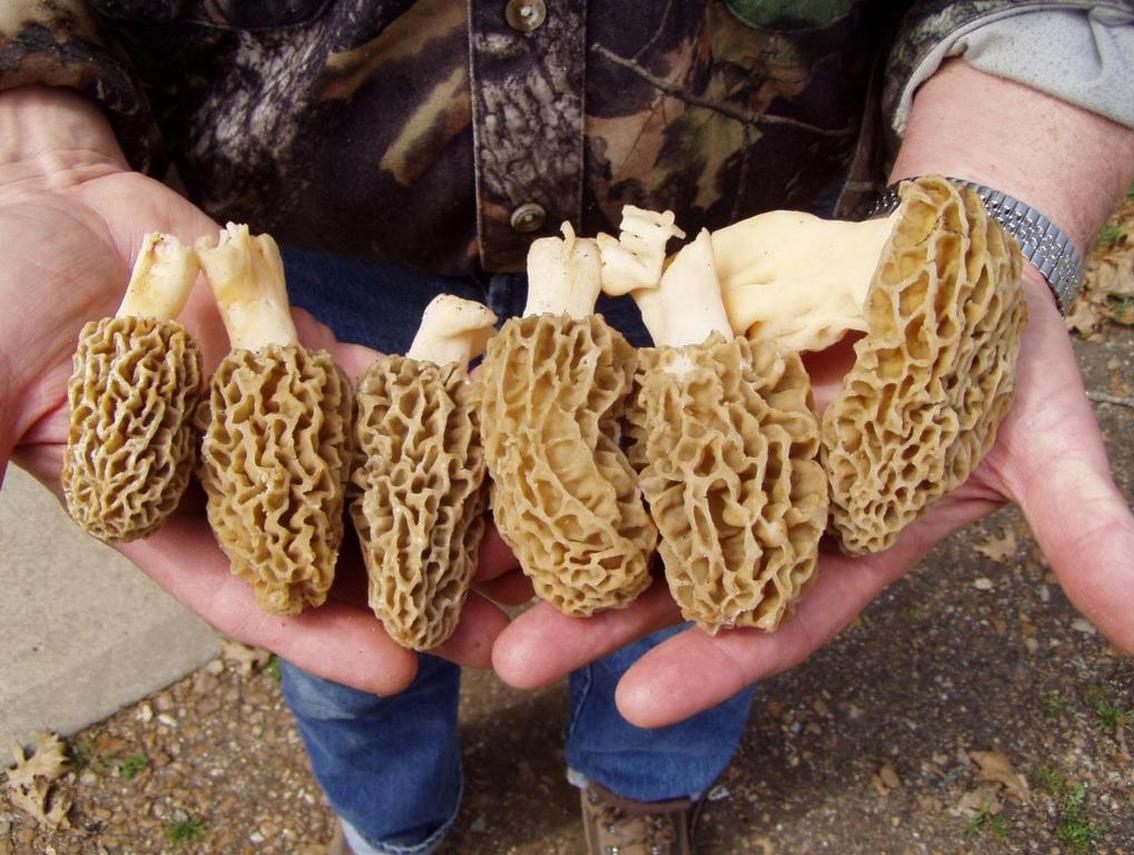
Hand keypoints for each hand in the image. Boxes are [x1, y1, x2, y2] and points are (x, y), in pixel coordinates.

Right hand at [0, 87, 512, 694]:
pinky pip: (379, 393)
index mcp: (156, 516)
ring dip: (448, 513)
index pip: (246, 594)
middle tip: (504, 633)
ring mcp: (274, 421)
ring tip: (528, 546)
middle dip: (417, 592)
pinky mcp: (307, 361)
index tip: (399, 667)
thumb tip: (23, 494)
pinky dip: (434, 413)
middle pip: (336, 553)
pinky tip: (500, 437)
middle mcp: (227, 482)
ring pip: (374, 477)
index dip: (321, 636)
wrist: (44, 202)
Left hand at [491, 275, 1133, 726]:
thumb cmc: (1006, 354)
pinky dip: (561, 432)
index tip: (637, 702)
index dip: (713, 662)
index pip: (775, 619)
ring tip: (472, 580)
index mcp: (847, 542)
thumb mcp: (1050, 438)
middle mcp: (772, 505)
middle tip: (511, 661)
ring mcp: (726, 438)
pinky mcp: (695, 373)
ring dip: (555, 538)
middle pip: (676, 576)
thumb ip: (1087, 531)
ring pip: (631, 499)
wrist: (960, 256)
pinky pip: (620, 405)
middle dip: (597, 620)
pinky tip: (496, 458)